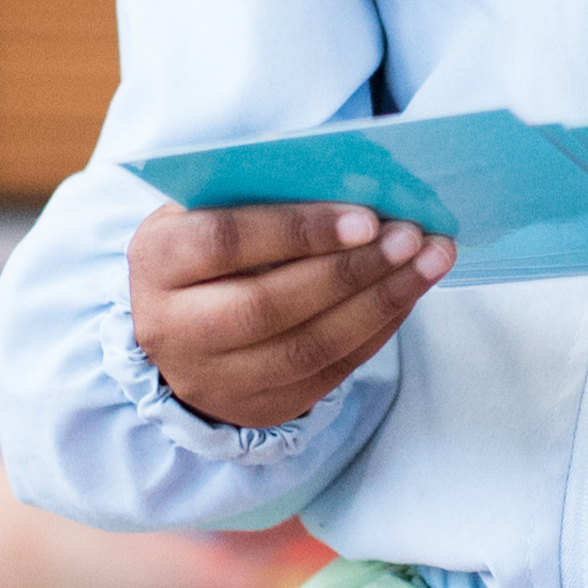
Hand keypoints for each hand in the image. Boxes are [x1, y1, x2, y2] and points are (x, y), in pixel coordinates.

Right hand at [127, 203, 451, 430]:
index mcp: (157, 261)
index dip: (299, 230)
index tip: (366, 217)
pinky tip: (409, 294)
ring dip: (380, 302)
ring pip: (307, 347)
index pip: (227, 242)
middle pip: (270, 305)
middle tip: (411, 237)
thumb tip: (356, 180)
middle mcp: (174, 328)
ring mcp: (214, 378)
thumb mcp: (211, 207)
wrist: (178, 327)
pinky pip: (329, 372)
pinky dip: (378, 330)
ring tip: (429, 261)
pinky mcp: (258, 407)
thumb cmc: (210, 247)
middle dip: (351, 271)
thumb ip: (264, 193)